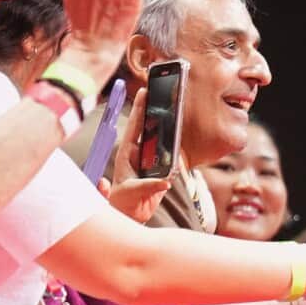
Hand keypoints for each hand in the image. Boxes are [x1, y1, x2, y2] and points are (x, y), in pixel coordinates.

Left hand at [103, 88, 171, 222]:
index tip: (144, 90)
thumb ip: (147, 187)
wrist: (131, 215)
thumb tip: (165, 182)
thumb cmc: (124, 203)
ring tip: (176, 111)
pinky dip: (178, 150)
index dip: (139, 107)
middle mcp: (140, 152)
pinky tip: (181, 144)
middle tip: (163, 90)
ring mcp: (151, 159)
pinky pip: (173, 156)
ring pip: (163, 139)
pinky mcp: (162, 168)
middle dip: (155, 108)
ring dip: (170, 127)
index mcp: (127, 153)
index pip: (135, 125)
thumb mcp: (132, 194)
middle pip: (149, 126)